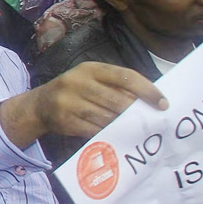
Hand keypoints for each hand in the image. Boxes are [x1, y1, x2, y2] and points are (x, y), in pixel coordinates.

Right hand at [0, 61, 167, 146]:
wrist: (40, 105)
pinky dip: (108, 134)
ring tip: (135, 129)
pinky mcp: (65, 120)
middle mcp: (78, 82)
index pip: (125, 77)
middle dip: (135, 113)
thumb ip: (116, 86)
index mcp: (90, 69)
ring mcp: (69, 102)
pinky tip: (116, 134)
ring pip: (107, 117)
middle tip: (151, 122)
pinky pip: (95, 130)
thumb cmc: (76, 91)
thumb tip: (149, 101)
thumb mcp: (92, 80)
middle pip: (118, 100)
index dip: (147, 90)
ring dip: (123, 125)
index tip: (163, 104)